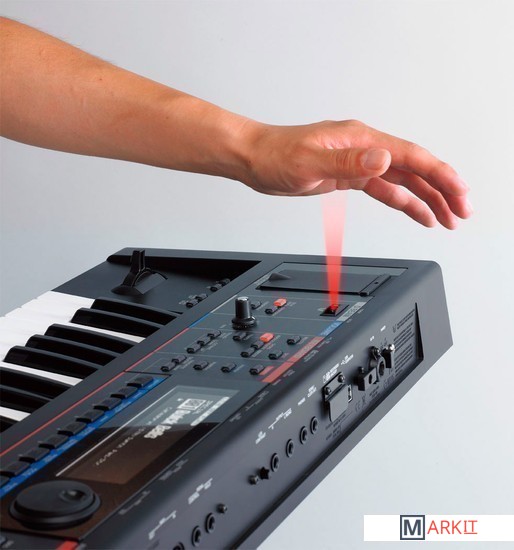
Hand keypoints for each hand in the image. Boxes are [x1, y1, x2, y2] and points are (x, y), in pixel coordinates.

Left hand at [241, 119, 471, 228]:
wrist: (255, 159)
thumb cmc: (275, 155)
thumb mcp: (310, 161)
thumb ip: (348, 162)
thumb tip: (384, 160)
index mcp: (361, 139)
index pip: (411, 156)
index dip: (439, 175)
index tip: (458, 193)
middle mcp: (365, 148)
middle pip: (414, 169)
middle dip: (441, 190)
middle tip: (461, 212)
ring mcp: (358, 163)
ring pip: (403, 181)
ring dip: (427, 199)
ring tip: (446, 218)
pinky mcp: (349, 176)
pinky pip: (385, 190)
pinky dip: (403, 202)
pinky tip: (416, 213)